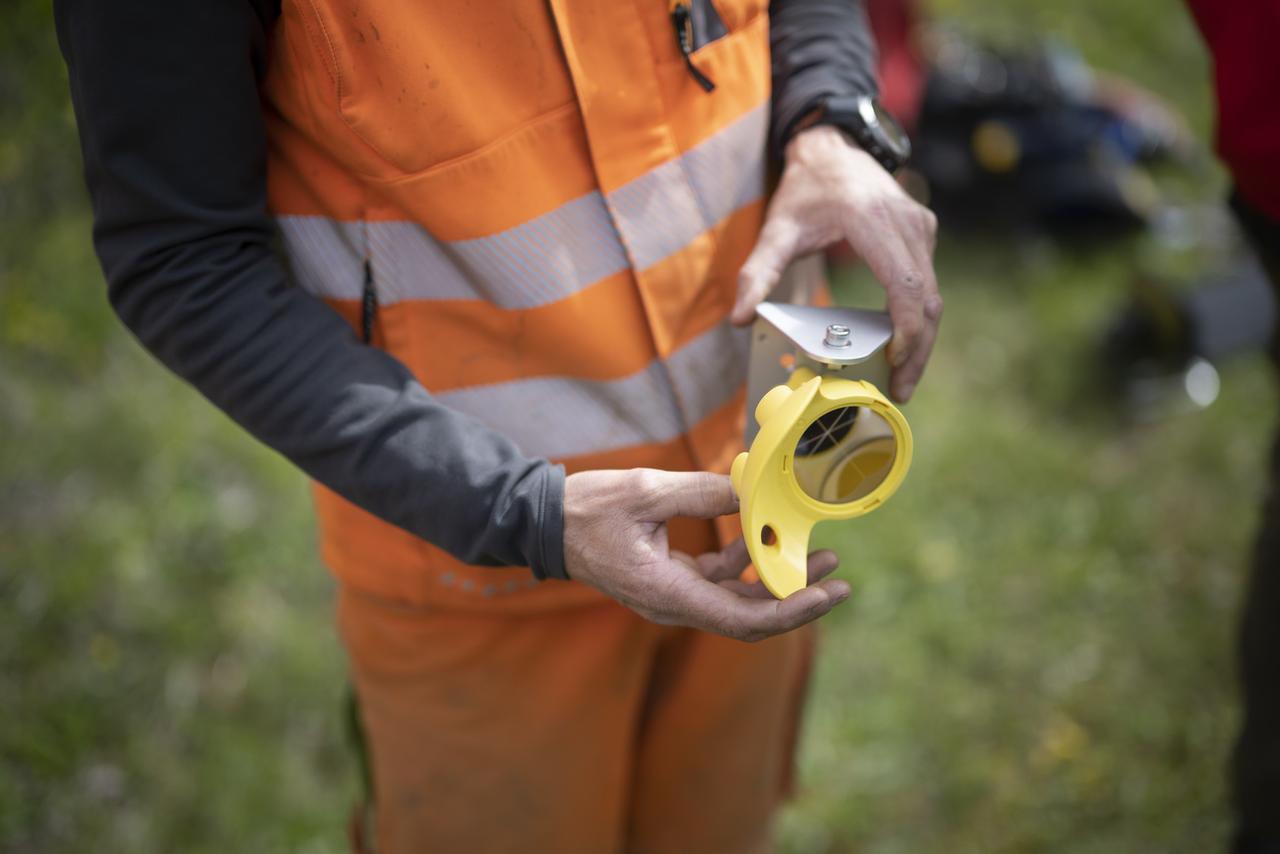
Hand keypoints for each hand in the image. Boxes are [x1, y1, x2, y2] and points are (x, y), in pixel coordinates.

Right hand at [563, 469, 850, 641]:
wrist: (546, 522)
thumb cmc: (588, 509)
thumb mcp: (647, 491)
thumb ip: (704, 493)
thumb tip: (753, 491)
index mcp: (666, 593)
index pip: (743, 620)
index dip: (792, 612)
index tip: (828, 593)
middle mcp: (673, 605)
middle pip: (748, 616)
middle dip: (796, 596)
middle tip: (837, 573)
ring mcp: (673, 595)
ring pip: (737, 599)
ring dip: (776, 578)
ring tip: (817, 552)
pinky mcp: (672, 580)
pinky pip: (719, 580)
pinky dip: (746, 561)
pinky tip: (763, 535)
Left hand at [733, 125, 941, 401]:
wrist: (834, 147)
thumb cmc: (806, 189)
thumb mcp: (776, 228)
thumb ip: (756, 273)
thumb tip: (738, 320)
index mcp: (873, 221)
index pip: (905, 285)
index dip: (906, 329)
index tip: (895, 364)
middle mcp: (907, 223)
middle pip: (927, 299)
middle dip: (917, 351)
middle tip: (899, 393)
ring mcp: (922, 228)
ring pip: (934, 295)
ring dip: (921, 341)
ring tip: (900, 380)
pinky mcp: (924, 235)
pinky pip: (929, 284)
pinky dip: (919, 320)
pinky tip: (901, 349)